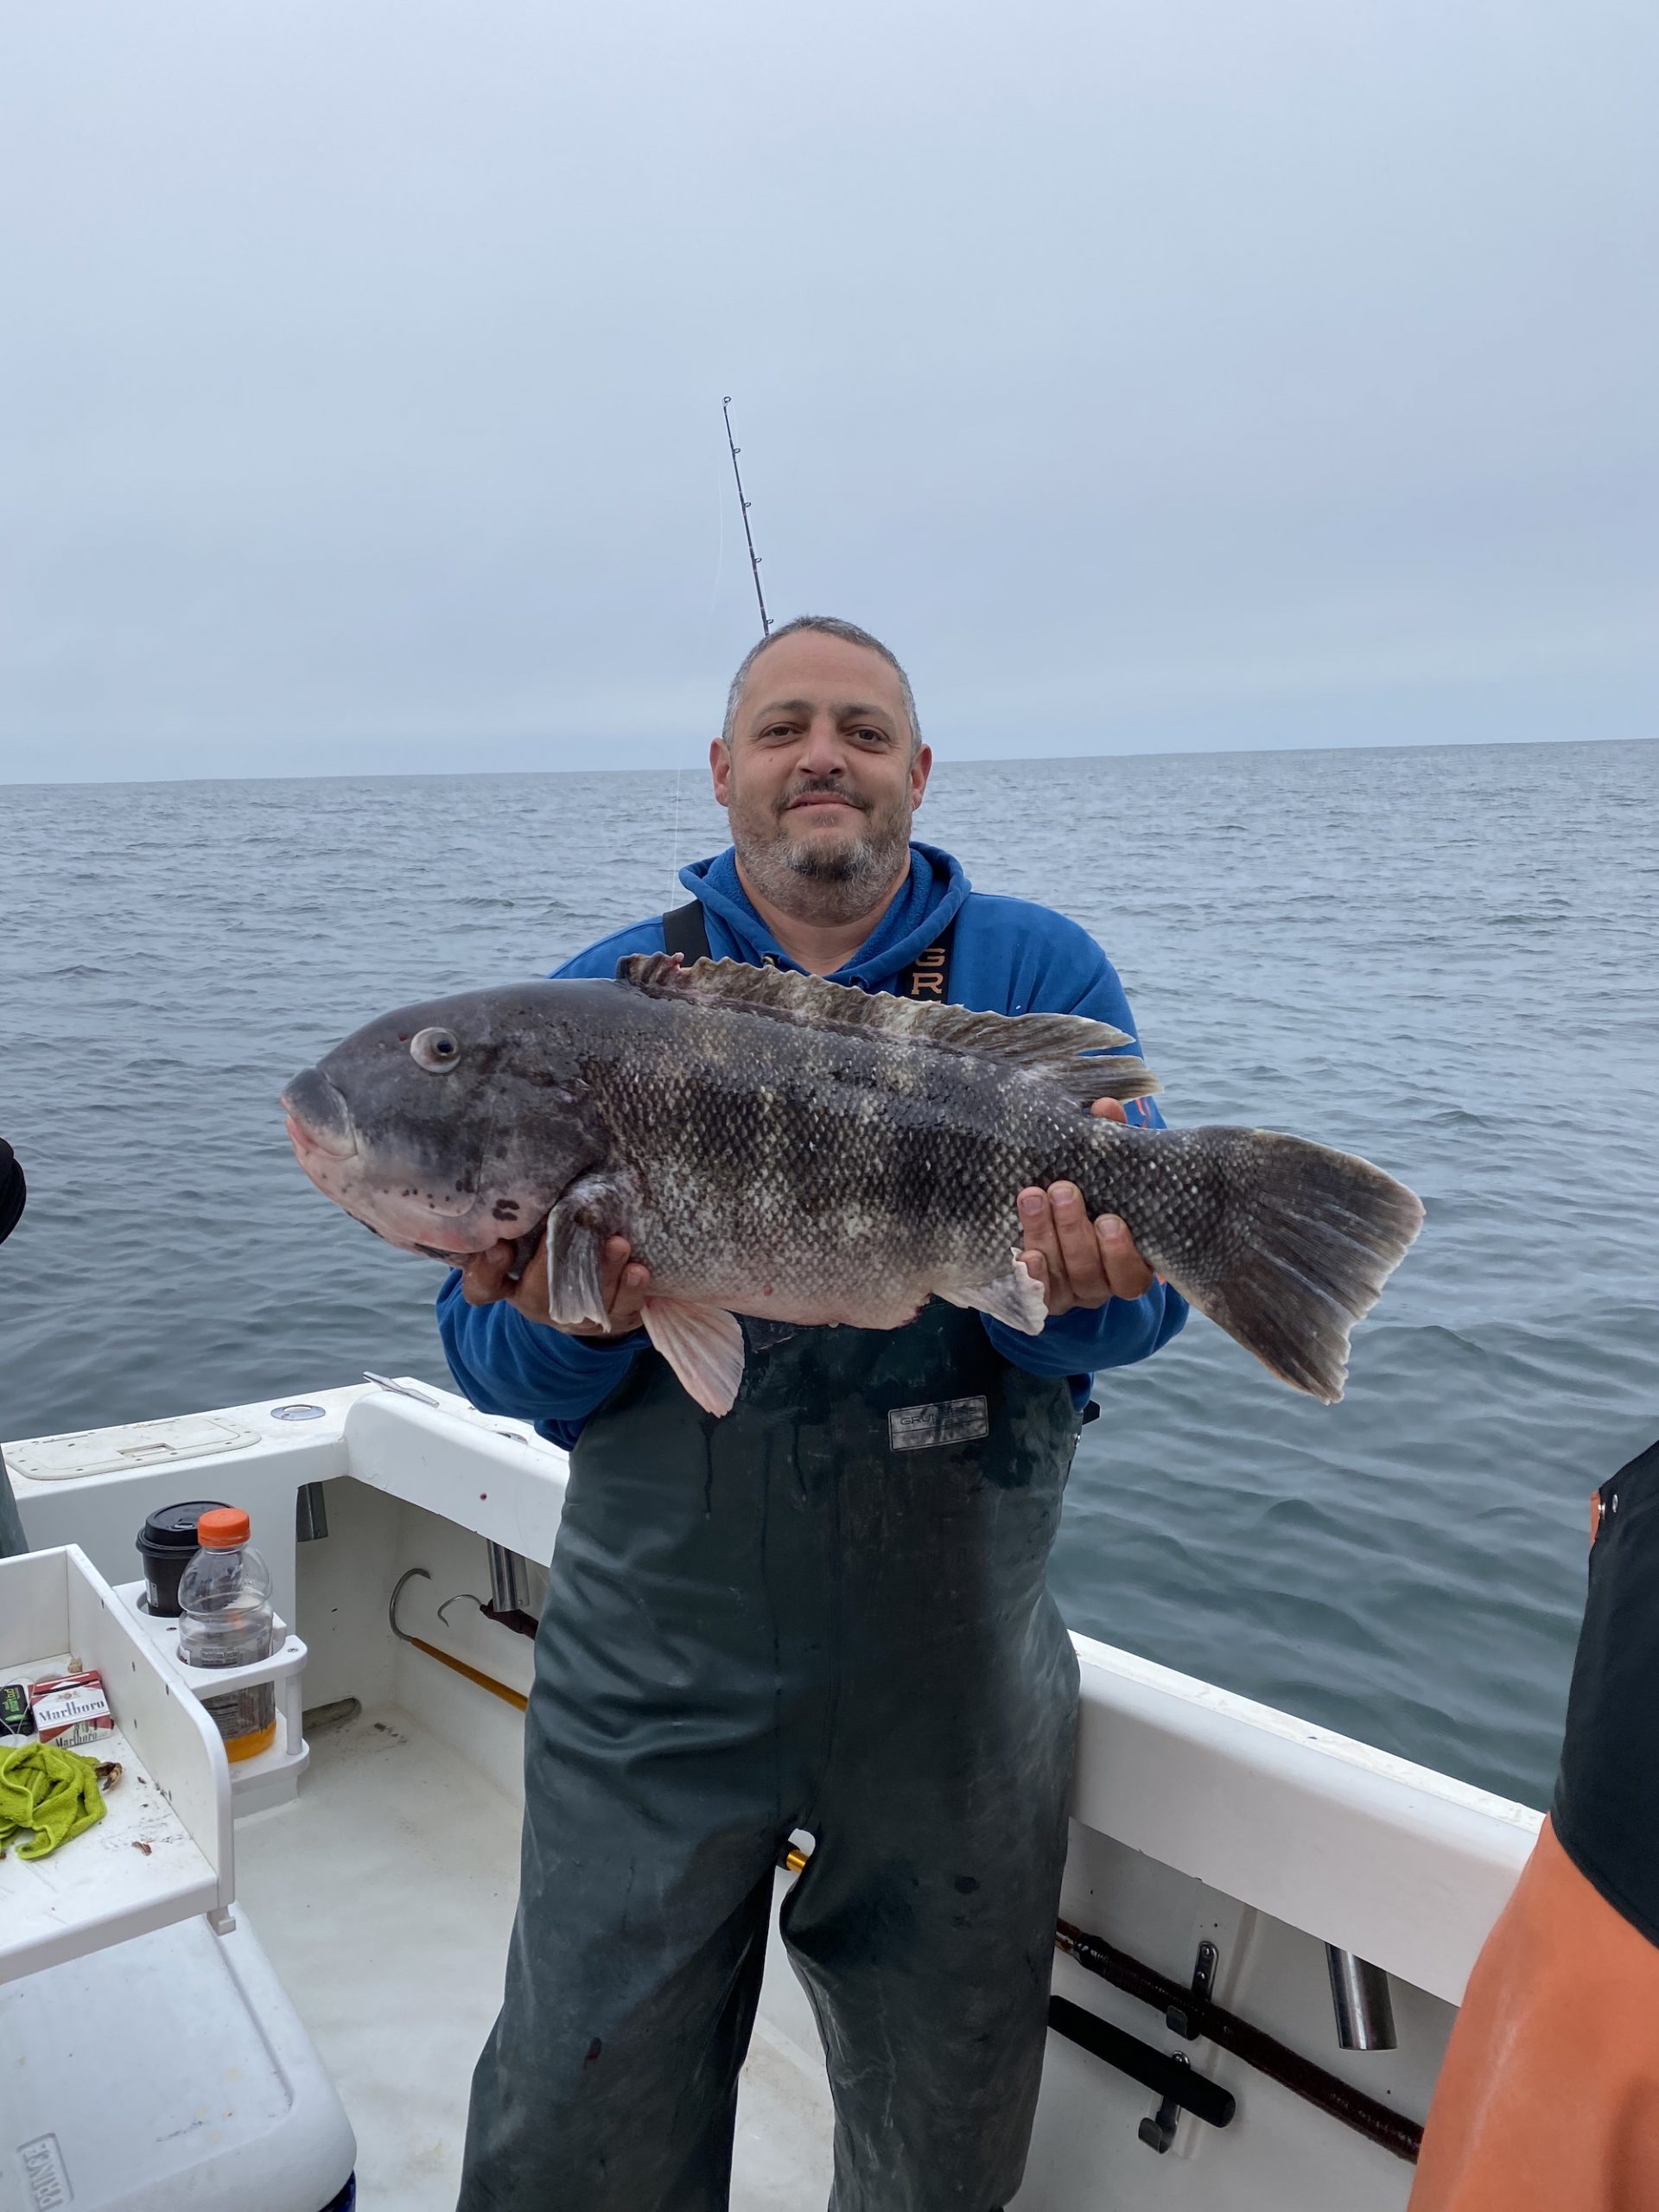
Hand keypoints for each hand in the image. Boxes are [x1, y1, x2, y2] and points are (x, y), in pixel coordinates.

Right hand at [458, 1233, 652, 1336]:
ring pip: (585, 1303)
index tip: (501, 1246)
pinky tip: (639, 1271)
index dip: (488, 1270)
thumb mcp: (534, 1234)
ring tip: (618, 1243)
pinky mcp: (612, 1320)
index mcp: (511, 1282)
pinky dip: (632, 1290)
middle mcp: (539, 1303)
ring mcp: (576, 1317)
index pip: (484, 1285)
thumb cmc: (558, 1249)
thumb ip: (528, 1215)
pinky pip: (622, 1310)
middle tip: (569, 1231)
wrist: (598, 1291)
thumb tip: (531, 1168)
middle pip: (538, 1294)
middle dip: (554, 1263)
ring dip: (603, 1273)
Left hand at [1016, 1096, 1154, 1316]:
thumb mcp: (1104, 1172)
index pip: (1133, 1272)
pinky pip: (1033, 1293)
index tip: (1109, 1219)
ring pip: (1061, 1275)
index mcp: (1129, 1261)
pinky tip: (1023, 1253)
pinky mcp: (1039, 1296)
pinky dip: (1030, 1274)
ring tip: (1032, 1197)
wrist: (1055, 1223)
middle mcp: (1101, 1283)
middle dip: (1074, 1231)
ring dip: (1045, 1236)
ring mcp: (1068, 1291)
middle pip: (1090, 1271)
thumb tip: (1106, 1105)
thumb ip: (1110, 1143)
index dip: (1121, 1251)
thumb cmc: (1094, 1194)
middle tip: (1063, 1191)